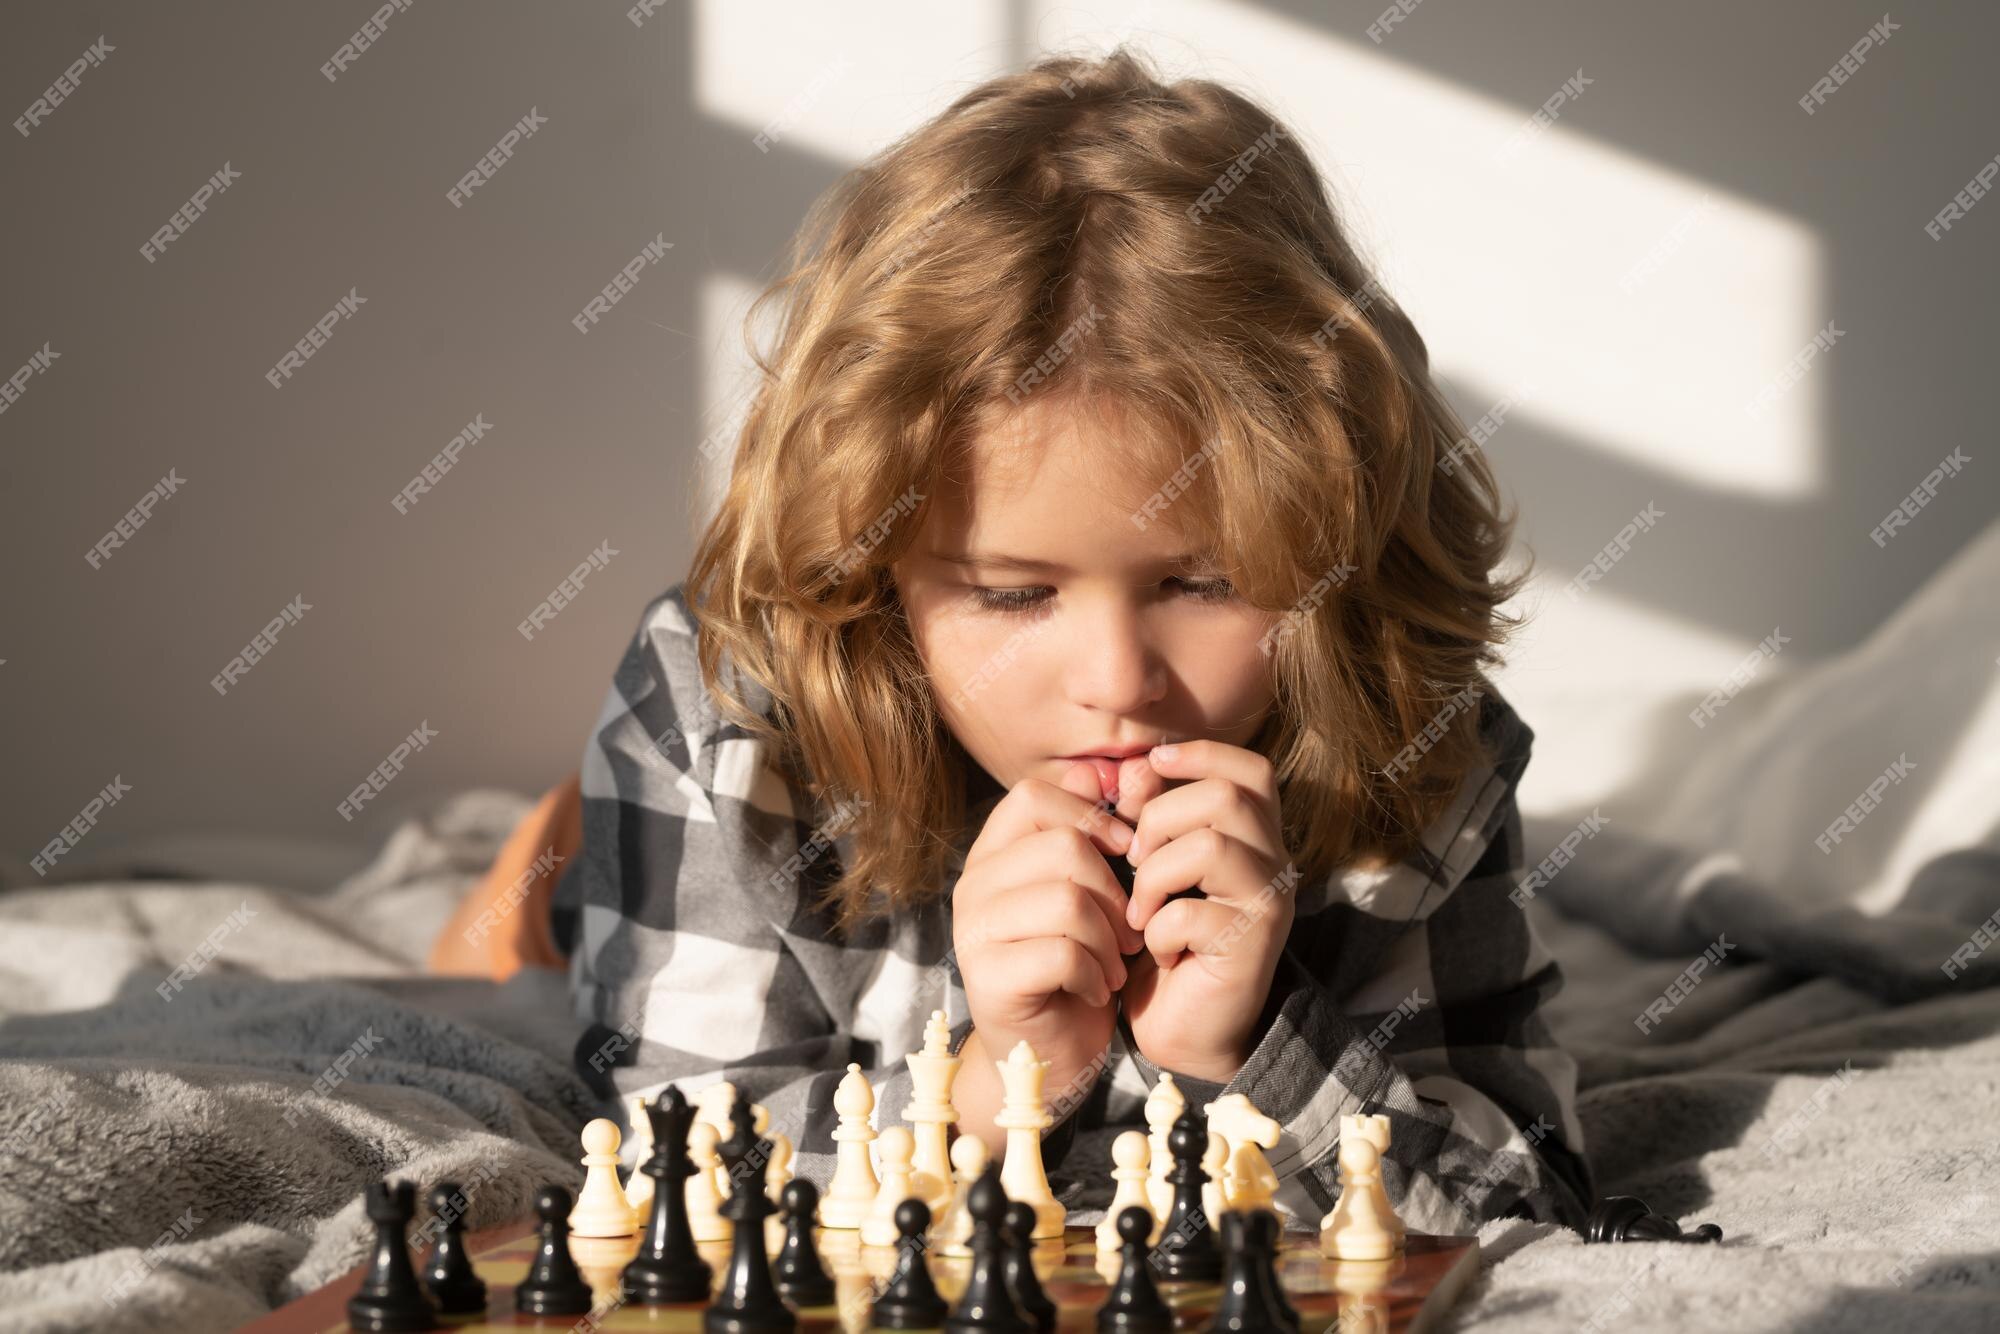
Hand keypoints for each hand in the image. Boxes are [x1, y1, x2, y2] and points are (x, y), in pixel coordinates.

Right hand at [951, 762, 1147, 1096]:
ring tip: (1113, 963)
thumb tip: (1131, 770)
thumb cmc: (1075, 967)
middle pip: (1063, 846)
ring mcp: (974, 932)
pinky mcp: (989, 977)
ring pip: (1067, 898)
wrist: (1048, 1057)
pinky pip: (1063, 952)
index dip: (1092, 816)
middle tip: (1127, 928)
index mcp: (992, 854)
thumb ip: (1100, 835)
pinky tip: (1097, 989)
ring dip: (1108, 936)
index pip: (1033, 794)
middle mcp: (973, 885)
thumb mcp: (1089, 893)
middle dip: (1114, 889)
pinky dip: (1095, 972)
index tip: (1126, 852)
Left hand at [1117, 740, 1297, 1082]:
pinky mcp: (1251, 947)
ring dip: (1155, 874)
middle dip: (1161, 818)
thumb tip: (1135, 768)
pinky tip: (1157, 950)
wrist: (1184, 1029)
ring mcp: (1268, 904)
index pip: (1251, 771)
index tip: (1152, 763)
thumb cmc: (1166, 941)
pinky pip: (1192, 912)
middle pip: (1227, 797)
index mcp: (1254, 838)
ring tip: (1141, 910)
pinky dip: (1159, 928)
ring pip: (1211, 846)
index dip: (1203, 754)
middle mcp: (1274, 864)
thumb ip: (1148, 816)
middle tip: (1135, 859)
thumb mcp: (1151, 868)